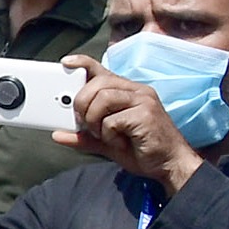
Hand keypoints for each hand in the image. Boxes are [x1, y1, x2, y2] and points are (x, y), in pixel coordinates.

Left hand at [58, 54, 199, 194]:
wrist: (170, 164)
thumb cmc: (141, 150)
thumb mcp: (106, 142)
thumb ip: (83, 136)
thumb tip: (58, 134)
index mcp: (127, 92)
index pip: (102, 70)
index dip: (83, 63)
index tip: (66, 63)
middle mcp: (137, 91)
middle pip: (97, 83)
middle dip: (82, 104)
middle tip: (85, 123)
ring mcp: (143, 101)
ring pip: (103, 98)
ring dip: (95, 120)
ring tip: (104, 135)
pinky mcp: (146, 114)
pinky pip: (113, 120)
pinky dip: (109, 135)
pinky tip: (120, 142)